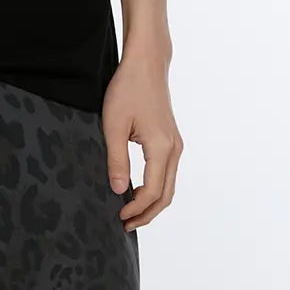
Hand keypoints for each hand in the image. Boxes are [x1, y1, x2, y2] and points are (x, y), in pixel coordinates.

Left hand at [102, 56, 182, 228]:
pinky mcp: (171, 140)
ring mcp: (176, 144)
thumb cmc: (128, 89)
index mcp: (161, 147)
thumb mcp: (114, 126)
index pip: (152, 192)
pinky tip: (136, 190)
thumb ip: (117, 160)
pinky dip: (155, 188)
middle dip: (147, 214)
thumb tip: (119, 191)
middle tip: (125, 225)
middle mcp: (174, 149)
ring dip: (151, 203)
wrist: (146, 64)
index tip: (119, 218)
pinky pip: (167, 173)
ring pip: (169, 186)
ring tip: (130, 212)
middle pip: (166, 195)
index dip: (136, 210)